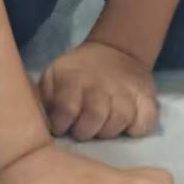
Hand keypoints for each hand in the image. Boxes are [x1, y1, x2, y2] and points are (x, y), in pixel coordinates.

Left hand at [40, 41, 159, 141]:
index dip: (61, 124)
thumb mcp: (53, 77)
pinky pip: (146, 120)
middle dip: (86, 131)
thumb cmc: (77, 74)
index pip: (67, 108)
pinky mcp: (147, 96)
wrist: (114, 53)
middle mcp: (102, 83)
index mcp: (74, 78)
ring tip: (101, 127)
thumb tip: (37, 123)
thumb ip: (44, 99)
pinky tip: (126, 125)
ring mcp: (127, 89)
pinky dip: (137, 127)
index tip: (60, 127)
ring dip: (109, 131)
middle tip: (82, 130)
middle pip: (96, 117)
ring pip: (121, 120)